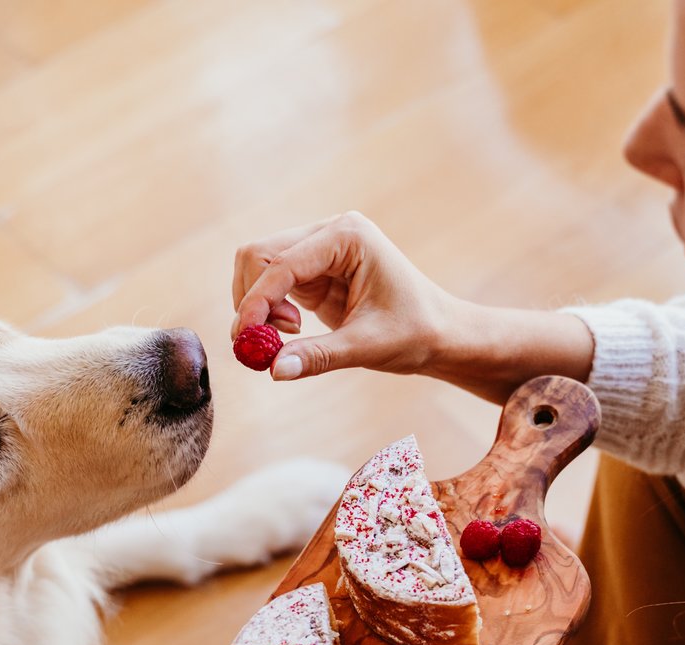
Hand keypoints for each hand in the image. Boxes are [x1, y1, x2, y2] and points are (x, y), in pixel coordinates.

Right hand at [231, 212, 456, 380]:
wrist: (438, 333)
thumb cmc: (414, 332)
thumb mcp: (367, 346)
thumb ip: (318, 356)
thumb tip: (274, 370)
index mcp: (347, 236)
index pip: (282, 262)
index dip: (258, 300)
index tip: (246, 340)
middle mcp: (329, 233)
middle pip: (259, 254)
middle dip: (253, 299)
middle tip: (265, 342)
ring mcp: (318, 249)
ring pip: (257, 266)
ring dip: (257, 304)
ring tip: (288, 336)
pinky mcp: (311, 271)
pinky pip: (269, 283)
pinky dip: (265, 309)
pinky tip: (291, 331)